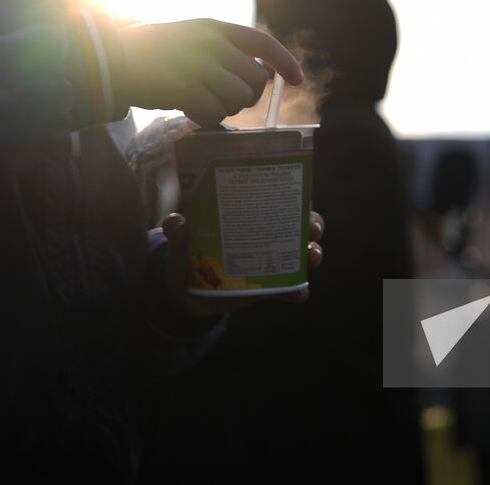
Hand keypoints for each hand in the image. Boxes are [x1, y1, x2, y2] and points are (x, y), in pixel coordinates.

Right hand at [116, 19, 302, 126]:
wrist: (113, 56)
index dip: (284, 62)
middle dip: (246, 97)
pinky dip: (206, 118)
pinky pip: (214, 113)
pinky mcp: (185, 88)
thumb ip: (219, 49)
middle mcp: (212, 44)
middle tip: (226, 100)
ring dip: (225, 109)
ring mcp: (199, 65)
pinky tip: (189, 111)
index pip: (263, 43)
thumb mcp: (189, 35)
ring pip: (237, 98)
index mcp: (215, 27)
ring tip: (202, 103)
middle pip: (255, 79)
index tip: (298, 80)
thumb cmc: (150, 50)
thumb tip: (252, 77)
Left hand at [160, 210, 324, 318]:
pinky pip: (291, 289)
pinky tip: (298, 293)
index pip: (278, 198)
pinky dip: (297, 291)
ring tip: (311, 258)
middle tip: (311, 229)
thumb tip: (176, 222)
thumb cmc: (187, 255)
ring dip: (313, 254)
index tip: (304, 197)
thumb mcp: (181, 242)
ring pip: (303, 254)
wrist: (186, 293)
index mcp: (250, 215)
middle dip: (313, 223)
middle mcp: (267, 235)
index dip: (296, 195)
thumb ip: (179, 232)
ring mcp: (272, 262)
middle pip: (300, 224)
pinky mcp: (270, 288)